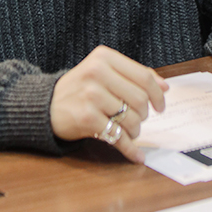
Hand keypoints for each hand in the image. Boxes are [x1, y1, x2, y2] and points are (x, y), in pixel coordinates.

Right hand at [50, 45, 167, 162]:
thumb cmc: (80, 88)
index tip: (161, 106)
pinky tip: (136, 154)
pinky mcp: (87, 117)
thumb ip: (132, 75)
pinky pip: (118, 137)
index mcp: (104, 57)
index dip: (157, 94)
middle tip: (138, 119)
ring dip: (135, 131)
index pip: (143, 76)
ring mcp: (91, 95)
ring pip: (132, 119)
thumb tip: (165, 86)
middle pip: (140, 99)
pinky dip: (130, 149)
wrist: (47, 104)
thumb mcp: (102, 71)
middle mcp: (97, 72)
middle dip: (144, 114)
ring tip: (127, 130)